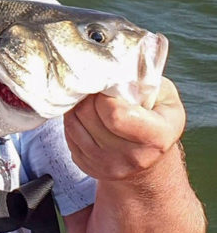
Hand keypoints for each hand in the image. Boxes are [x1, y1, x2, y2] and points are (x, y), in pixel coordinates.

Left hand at [63, 77, 185, 180]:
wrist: (150, 159)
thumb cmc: (157, 119)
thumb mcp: (164, 97)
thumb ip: (143, 82)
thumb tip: (115, 65)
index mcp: (157, 138)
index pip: (115, 114)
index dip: (105, 95)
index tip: (107, 86)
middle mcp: (133, 157)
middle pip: (90, 115)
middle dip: (89, 96)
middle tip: (95, 88)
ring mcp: (109, 166)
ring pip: (74, 123)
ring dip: (77, 106)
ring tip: (90, 98)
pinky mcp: (89, 167)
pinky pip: (68, 134)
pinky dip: (73, 119)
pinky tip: (86, 114)